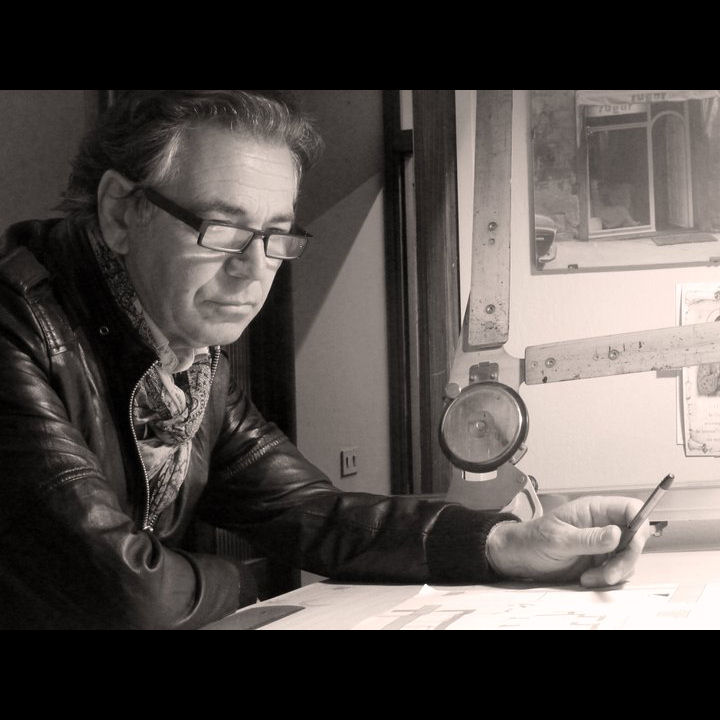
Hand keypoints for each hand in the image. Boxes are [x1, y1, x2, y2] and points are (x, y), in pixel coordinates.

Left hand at [486, 495, 650, 587]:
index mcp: (593, 509)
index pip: (630, 509)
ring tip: (589, 577)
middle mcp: (602, 524)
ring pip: (628, 557)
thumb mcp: (558, 539)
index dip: (639, 524)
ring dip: (615, 572)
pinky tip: (588, 579)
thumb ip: (588, 538)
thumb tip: (618, 533)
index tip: (632, 545)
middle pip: (635, 538)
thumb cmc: (533, 540)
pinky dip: (608, 579)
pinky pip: (618, 570)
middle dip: (626, 559)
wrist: (519, 557)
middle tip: (607, 574)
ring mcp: (603, 543)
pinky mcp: (600, 561)